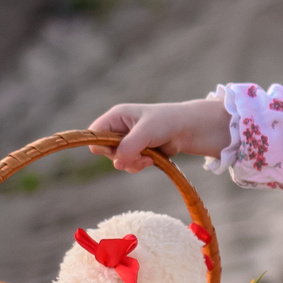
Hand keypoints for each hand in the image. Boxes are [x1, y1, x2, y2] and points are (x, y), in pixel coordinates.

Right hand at [88, 96, 230, 172]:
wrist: (187, 129)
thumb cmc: (167, 122)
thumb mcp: (147, 132)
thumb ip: (130, 146)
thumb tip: (117, 163)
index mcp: (115, 117)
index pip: (94, 134)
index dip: (101, 145)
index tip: (117, 151)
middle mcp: (118, 128)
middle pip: (105, 151)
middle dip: (122, 157)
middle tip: (140, 155)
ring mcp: (126, 141)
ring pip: (117, 160)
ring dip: (132, 163)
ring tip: (148, 158)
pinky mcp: (135, 151)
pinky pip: (128, 164)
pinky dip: (138, 165)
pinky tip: (151, 160)